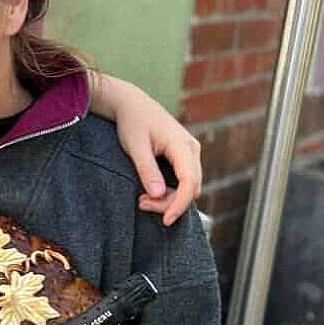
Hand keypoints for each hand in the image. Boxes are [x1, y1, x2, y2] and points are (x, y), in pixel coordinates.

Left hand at [120, 108, 202, 226]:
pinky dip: (171, 190)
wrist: (132, 104)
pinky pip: (184, 180)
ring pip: (189, 186)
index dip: (179, 204)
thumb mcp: (135, 146)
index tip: (166, 220)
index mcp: (182, 145)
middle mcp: (191, 149)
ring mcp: (190, 152)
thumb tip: (158, 194)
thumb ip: (147, 170)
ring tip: (142, 198)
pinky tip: (151, 191)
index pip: (189, 182)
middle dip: (170, 203)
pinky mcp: (184, 156)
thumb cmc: (132, 123)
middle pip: (191, 188)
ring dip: (169, 198)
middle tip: (141, 203)